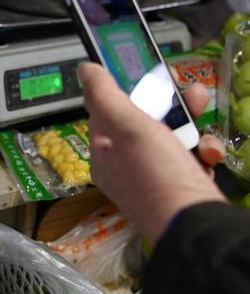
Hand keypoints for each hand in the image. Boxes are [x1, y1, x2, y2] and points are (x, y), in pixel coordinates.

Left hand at [79, 63, 226, 244]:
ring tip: (202, 117)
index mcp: (104, 152)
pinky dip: (203, 151)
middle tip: (188, 91)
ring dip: (192, 125)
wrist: (193, 224)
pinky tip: (209, 155)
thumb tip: (85, 69)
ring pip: (173, 137)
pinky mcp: (182, 185)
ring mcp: (155, 177)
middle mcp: (126, 165)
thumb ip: (105, 95)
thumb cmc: (154, 172)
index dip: (128, 90)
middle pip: (145, 122)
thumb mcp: (126, 126)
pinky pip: (191, 158)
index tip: (148, 73)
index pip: (109, 112)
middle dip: (170, 103)